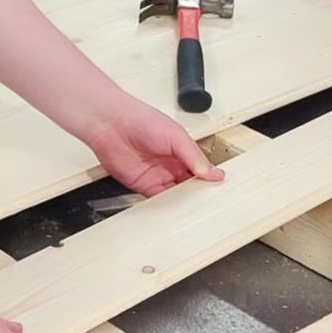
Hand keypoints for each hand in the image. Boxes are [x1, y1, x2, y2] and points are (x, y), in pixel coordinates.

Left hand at [80, 97, 224, 196]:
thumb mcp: (176, 136)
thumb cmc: (141, 121)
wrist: (112, 125)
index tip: (219, 189)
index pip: (200, 168)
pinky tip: (175, 210)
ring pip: (175, 194)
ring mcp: (157, 175)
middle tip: (209, 204)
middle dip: (198, 194)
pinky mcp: (143, 185)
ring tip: (195, 211)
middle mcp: (170, 163)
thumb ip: (193, 156)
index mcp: (181, 149)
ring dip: (183, 202)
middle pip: (189, 184)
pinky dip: (166, 206)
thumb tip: (212, 172)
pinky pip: (157, 199)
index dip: (209, 178)